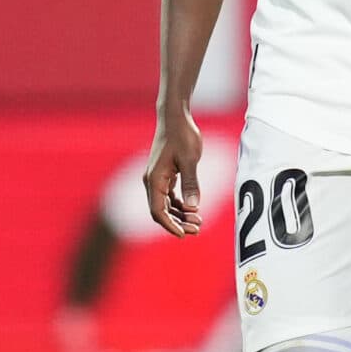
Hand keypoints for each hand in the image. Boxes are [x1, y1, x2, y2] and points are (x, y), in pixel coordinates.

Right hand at [142, 109, 205, 236]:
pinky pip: (169, 197)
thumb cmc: (182, 135)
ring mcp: (157, 179)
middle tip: (197, 229)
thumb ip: (191, 183)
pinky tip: (193, 209)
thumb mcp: (190, 159)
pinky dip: (180, 205)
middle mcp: (152, 181)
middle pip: (161, 211)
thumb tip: (194, 207)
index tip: (184, 234)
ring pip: (165, 205)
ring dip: (180, 215)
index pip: (158, 211)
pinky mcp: (164, 175)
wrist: (175, 117)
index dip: (170, 225)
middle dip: (178, 223)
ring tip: (198, 221)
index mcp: (154, 179)